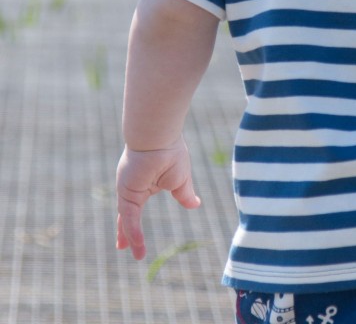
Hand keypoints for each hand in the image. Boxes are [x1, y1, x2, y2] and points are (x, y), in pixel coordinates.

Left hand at [116, 137, 200, 259]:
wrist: (159, 138)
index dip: (135, 222)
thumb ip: (185, 194)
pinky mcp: (127, 193)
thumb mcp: (181, 179)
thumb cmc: (171, 153)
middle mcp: (134, 188)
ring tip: (138, 255)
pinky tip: (137, 244)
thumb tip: (196, 205)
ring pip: (128, 219)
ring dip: (132, 238)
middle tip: (121, 247)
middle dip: (125, 232)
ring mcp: (128, 191)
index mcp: (146, 184)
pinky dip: (133, 231)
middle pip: (127, 215)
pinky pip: (130, 217)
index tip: (132, 237)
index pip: (138, 207)